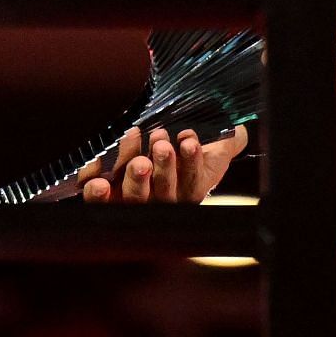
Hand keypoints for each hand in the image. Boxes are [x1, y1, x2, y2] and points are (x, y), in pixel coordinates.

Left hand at [78, 124, 248, 202]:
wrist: (155, 148)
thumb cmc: (184, 150)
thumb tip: (239, 132)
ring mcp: (133, 204)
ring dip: (135, 176)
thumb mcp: (209, 146)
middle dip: (163, 168)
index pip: (192, 181)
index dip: (190, 162)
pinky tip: (96, 175)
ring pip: (135, 197)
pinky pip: (99, 200)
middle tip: (161, 144)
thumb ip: (226, 141)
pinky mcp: (106, 201)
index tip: (188, 140)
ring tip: (135, 151)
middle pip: (164, 193)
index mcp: (189, 190)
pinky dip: (96, 187)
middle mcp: (162, 203)